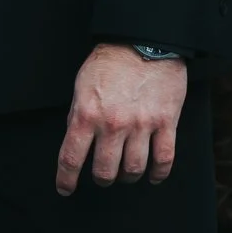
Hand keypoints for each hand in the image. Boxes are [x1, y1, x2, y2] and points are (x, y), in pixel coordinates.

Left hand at [56, 43, 187, 194]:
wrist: (142, 43)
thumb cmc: (108, 64)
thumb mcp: (81, 87)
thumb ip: (78, 116)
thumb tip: (76, 142)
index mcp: (86, 114)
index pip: (71, 157)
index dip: (66, 178)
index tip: (65, 189)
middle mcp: (113, 124)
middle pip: (105, 170)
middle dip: (102, 178)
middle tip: (102, 176)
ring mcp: (141, 125)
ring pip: (134, 169)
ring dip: (128, 177)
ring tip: (125, 174)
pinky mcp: (166, 123)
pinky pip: (164, 159)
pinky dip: (158, 173)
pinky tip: (152, 175)